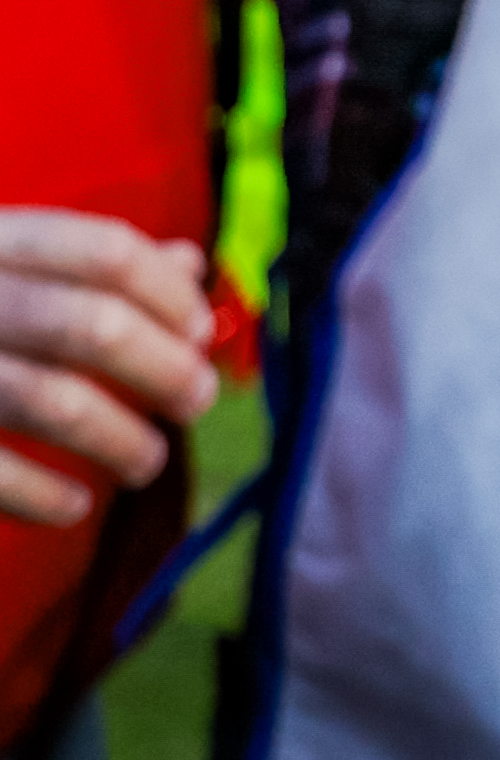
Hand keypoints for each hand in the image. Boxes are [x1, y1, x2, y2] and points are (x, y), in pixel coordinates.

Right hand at [0, 210, 221, 529]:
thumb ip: (80, 263)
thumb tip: (189, 263)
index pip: (103, 252)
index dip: (170, 294)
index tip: (201, 332)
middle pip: (88, 325)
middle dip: (163, 368)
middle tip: (197, 401)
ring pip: (47, 400)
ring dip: (119, 438)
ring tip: (147, 460)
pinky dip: (40, 494)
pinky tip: (75, 507)